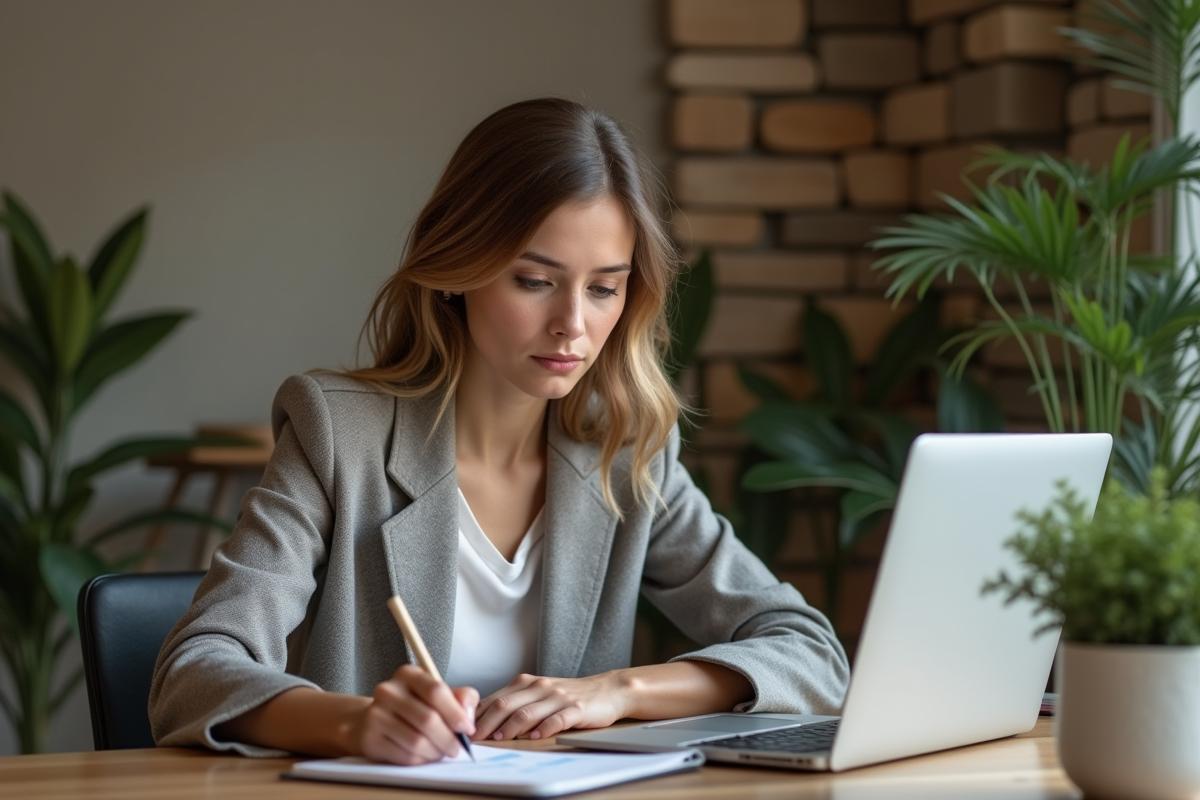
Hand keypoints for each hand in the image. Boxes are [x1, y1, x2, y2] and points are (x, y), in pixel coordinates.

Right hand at [348, 664, 478, 764]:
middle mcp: (388, 691)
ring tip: (441, 752)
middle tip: (457, 748)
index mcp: (407, 674)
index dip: (455, 712)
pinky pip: (405, 756)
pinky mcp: (370, 739)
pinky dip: (421, 760)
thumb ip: (460, 698)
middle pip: (428, 719)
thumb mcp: (436, 695)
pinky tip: (425, 756)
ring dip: (436, 752)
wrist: (373, 721)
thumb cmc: (412, 707)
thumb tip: (468, 716)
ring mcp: (376, 715)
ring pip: (417, 741)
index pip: (436, 690)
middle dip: (449, 738)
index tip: (467, 728)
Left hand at [474, 671, 629, 741]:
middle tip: (476, 739)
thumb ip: (516, 704)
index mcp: (527, 683)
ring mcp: (558, 697)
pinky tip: (535, 737)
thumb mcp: (539, 695)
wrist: (607, 690)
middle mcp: (540, 687)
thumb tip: (484, 722)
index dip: (478, 715)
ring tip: (500, 739)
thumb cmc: (569, 696)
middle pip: (506, 704)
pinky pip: (556, 719)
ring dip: (510, 727)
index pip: (495, 698)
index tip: (465, 730)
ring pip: (527, 711)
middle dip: (487, 723)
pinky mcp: (576, 709)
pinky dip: (544, 728)